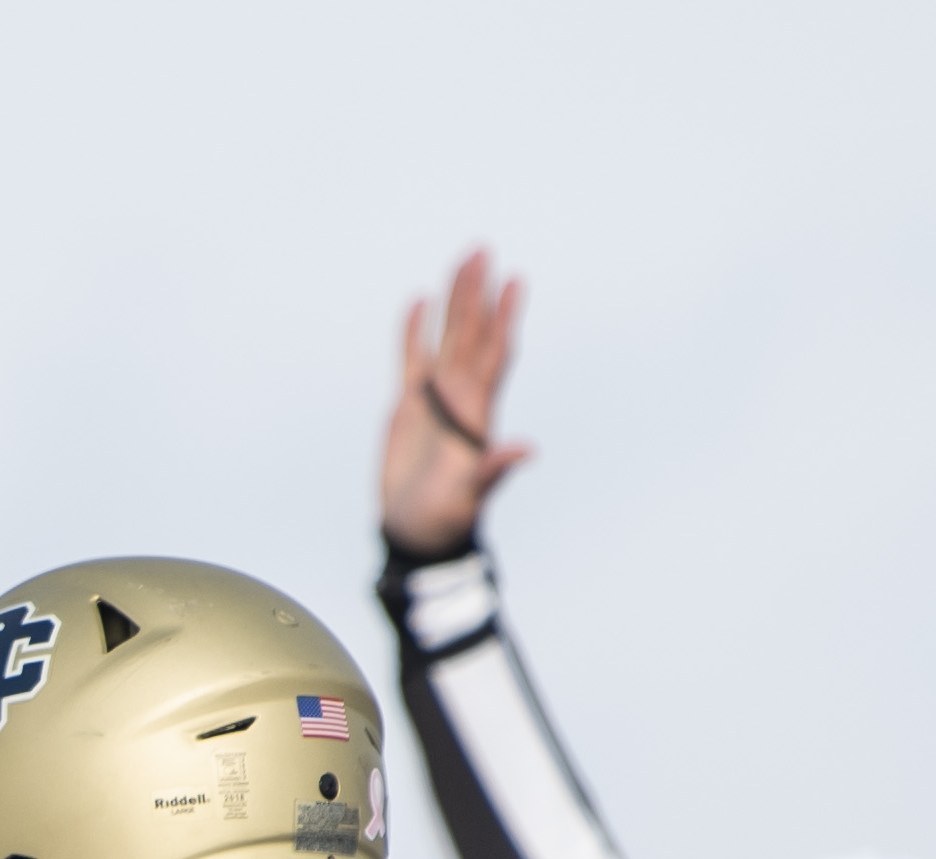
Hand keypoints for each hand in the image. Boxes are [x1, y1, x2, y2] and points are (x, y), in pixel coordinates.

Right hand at [381, 247, 534, 558]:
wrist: (417, 531)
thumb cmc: (445, 518)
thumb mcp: (470, 497)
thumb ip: (494, 470)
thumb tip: (525, 450)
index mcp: (477, 413)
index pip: (493, 354)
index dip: (502, 319)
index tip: (513, 282)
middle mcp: (461, 397)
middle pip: (471, 335)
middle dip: (477, 294)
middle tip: (482, 251)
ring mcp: (436, 399)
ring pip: (447, 339)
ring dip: (454, 302)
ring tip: (462, 263)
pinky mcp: (410, 408)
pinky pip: (413, 360)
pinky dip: (415, 332)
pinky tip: (420, 302)